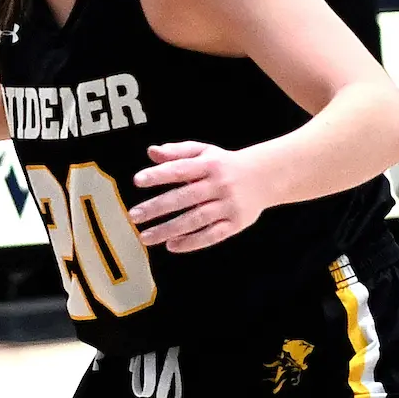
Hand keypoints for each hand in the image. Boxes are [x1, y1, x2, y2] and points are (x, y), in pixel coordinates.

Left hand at [129, 141, 270, 250]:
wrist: (265, 176)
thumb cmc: (224, 164)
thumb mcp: (203, 151)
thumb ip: (176, 152)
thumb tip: (150, 152)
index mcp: (208, 164)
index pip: (180, 169)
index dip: (159, 175)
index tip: (137, 181)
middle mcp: (219, 185)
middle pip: (185, 198)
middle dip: (157, 208)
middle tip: (133, 216)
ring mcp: (228, 206)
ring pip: (196, 220)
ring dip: (169, 230)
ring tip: (145, 236)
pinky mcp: (236, 223)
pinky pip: (212, 235)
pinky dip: (192, 242)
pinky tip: (171, 245)